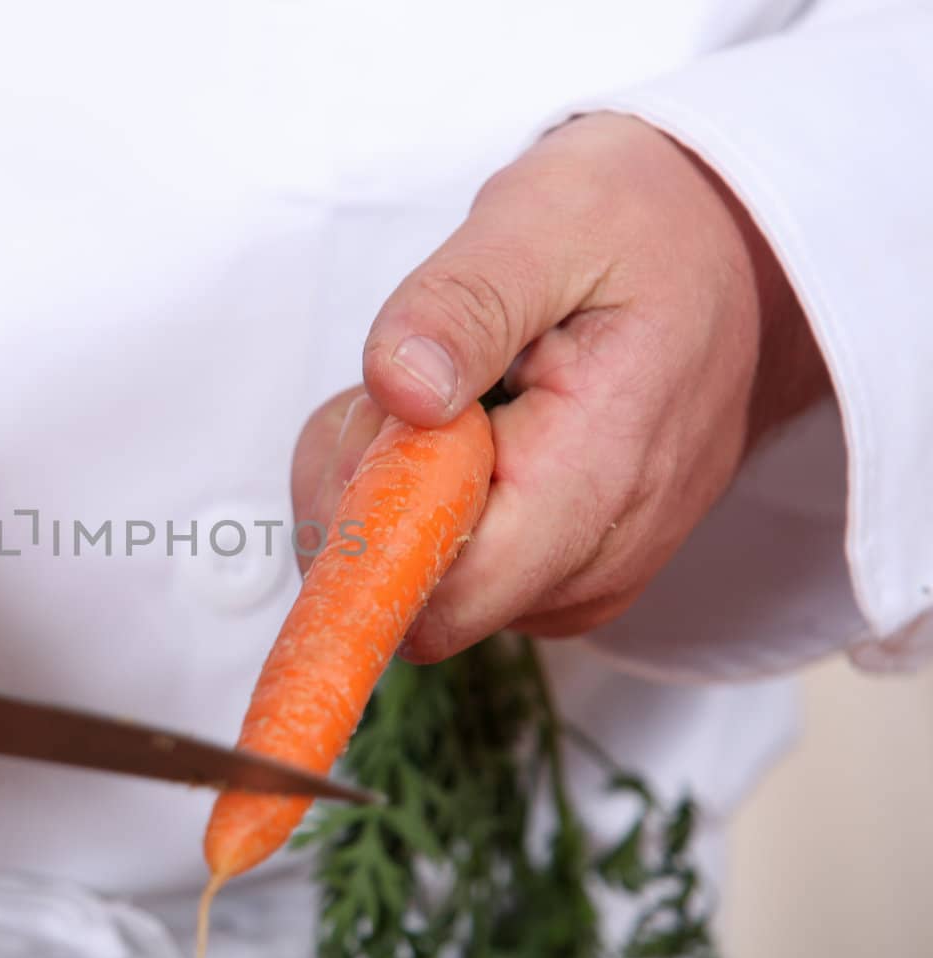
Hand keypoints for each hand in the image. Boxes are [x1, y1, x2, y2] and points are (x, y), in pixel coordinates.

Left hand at [294, 112, 828, 661]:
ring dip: (390, 486)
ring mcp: (580, 580)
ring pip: (417, 583)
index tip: (373, 419)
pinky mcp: (559, 576)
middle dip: (371, 491)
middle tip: (411, 383)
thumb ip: (463, 306)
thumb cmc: (637, 232)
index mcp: (599, 477)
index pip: (445, 594)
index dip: (368, 522)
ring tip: (455, 387)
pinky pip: (447, 569)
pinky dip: (417, 497)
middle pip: (413, 595)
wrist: (727, 259)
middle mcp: (596, 560)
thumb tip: (401, 391)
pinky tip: (463, 426)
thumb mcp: (545, 222)